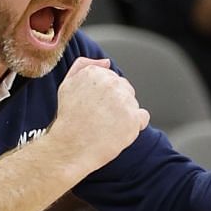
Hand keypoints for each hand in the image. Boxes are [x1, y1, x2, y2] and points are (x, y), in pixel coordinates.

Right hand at [51, 57, 148, 175]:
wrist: (69, 148)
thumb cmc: (68, 120)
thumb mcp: (67, 85)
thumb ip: (84, 66)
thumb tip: (106, 62)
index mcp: (96, 73)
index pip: (114, 80)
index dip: (105, 97)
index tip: (95, 108)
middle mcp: (111, 83)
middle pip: (126, 90)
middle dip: (117, 104)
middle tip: (100, 119)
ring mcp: (124, 101)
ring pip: (133, 104)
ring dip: (124, 116)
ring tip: (105, 127)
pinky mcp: (133, 119)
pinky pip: (143, 118)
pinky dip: (134, 127)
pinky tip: (118, 133)